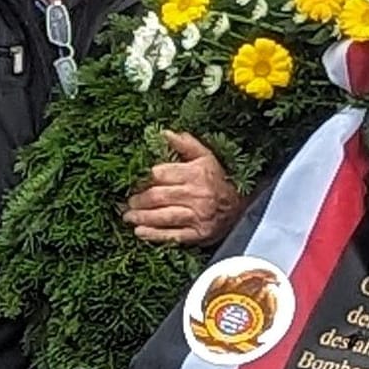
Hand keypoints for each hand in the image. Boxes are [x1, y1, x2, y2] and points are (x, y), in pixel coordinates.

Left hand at [123, 131, 242, 246]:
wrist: (241, 207)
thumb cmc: (218, 180)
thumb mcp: (206, 157)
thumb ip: (186, 144)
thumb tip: (164, 133)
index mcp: (196, 173)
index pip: (162, 174)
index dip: (143, 179)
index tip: (132, 182)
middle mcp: (196, 194)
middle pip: (158, 196)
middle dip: (139, 200)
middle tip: (128, 202)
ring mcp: (197, 216)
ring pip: (163, 216)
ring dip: (142, 217)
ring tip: (128, 216)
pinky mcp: (198, 234)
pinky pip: (172, 235)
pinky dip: (154, 235)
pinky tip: (140, 232)